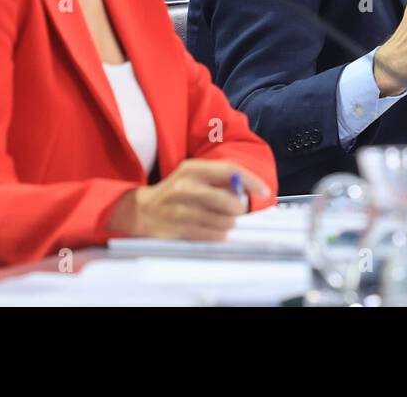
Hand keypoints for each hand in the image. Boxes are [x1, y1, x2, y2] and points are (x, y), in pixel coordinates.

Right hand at [108, 160, 271, 241]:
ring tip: (216, 220)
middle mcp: (186, 188)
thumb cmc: (174, 192)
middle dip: (237, 209)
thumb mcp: (192, 176)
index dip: (250, 181)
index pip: (229, 171)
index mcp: (192, 169)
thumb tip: (247, 189)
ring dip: (227, 224)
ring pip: (224, 222)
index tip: (264, 191)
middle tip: (234, 210)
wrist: (142, 211)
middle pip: (229, 202)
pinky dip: (217, 234)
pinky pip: (214, 236)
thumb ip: (218, 179)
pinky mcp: (180, 231)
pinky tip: (209, 229)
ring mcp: (182, 211)